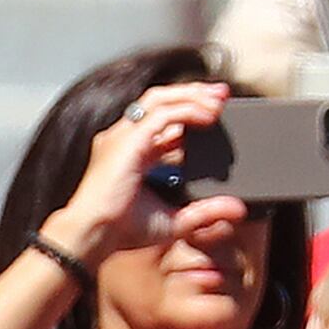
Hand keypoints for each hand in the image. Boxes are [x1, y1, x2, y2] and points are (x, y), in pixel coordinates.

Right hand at [39, 81, 228, 264]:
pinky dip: (188, 110)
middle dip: (193, 93)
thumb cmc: (120, 230)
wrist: (92, 235)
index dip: (190, 109)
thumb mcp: (173, 219)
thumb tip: (236, 209)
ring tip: (218, 100)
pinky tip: (208, 117)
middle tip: (222, 95)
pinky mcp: (128, 140)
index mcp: (131, 152)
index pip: (161, 118)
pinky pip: (163, 114)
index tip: (216, 110)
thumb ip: (205, 211)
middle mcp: (124, 139)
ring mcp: (122, 136)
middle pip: (159, 100)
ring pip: (159, 98)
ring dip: (192, 95)